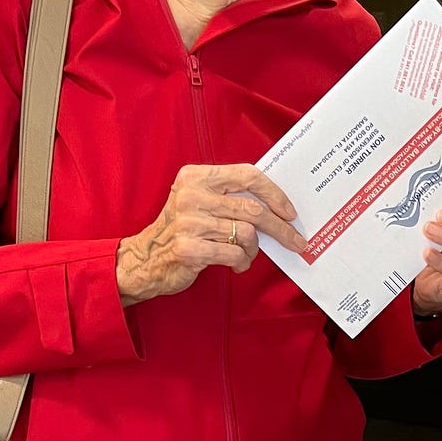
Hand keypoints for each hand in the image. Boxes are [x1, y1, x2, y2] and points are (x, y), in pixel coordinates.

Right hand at [116, 163, 307, 304]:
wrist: (145, 259)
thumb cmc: (182, 231)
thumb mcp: (200, 202)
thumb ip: (230, 198)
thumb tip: (277, 208)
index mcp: (197, 177)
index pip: (247, 175)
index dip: (274, 194)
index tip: (289, 212)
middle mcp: (192, 195)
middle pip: (253, 209)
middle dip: (281, 229)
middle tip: (296, 241)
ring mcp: (189, 222)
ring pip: (247, 234)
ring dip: (254, 250)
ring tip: (246, 255)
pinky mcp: (189, 248)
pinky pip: (235, 254)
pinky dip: (242, 262)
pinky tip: (237, 265)